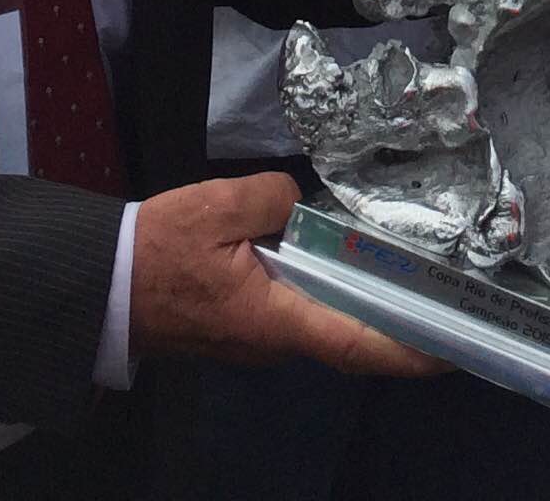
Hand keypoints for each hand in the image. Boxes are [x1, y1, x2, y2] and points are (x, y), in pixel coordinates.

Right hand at [127, 172, 435, 376]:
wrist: (99, 288)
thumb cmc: (155, 252)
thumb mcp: (214, 206)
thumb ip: (271, 198)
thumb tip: (297, 208)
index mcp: (274, 317)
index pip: (355, 343)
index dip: (406, 350)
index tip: (450, 351)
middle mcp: (272, 341)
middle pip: (345, 329)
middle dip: (389, 313)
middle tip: (432, 284)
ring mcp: (255, 340)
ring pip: (317, 316)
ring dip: (350, 296)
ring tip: (390, 261)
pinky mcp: (240, 328)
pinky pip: (291, 309)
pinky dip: (317, 290)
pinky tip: (328, 258)